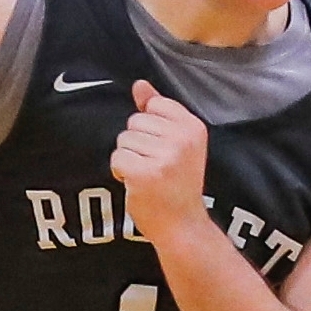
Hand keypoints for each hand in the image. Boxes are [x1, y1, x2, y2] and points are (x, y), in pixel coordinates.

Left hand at [111, 84, 211, 241]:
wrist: (182, 226)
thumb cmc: (177, 183)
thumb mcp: (177, 143)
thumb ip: (157, 112)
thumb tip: (139, 84)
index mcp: (193, 127)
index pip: (155, 105)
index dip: (151, 128)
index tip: (164, 149)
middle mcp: (182, 139)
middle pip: (135, 121)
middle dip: (137, 144)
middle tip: (155, 167)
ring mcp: (164, 157)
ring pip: (123, 140)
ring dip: (128, 159)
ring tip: (147, 176)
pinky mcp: (144, 173)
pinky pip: (117, 158)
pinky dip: (121, 172)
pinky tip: (137, 184)